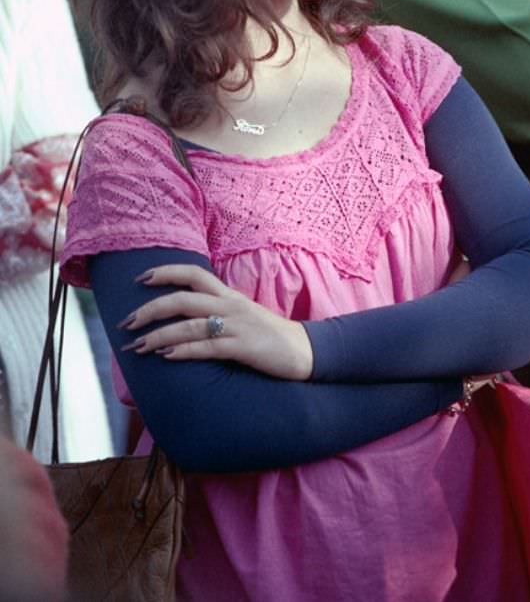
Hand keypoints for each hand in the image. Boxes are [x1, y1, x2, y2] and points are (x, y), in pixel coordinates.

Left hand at [119, 265, 313, 380]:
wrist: (305, 350)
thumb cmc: (268, 334)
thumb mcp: (242, 314)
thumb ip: (216, 310)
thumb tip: (183, 316)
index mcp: (228, 294)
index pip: (192, 273)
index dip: (165, 272)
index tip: (140, 279)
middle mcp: (230, 305)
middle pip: (182, 299)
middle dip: (150, 309)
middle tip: (127, 322)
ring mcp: (236, 326)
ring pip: (189, 325)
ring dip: (159, 335)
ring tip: (137, 346)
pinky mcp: (243, 347)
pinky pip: (207, 348)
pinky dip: (184, 351)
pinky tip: (166, 356)